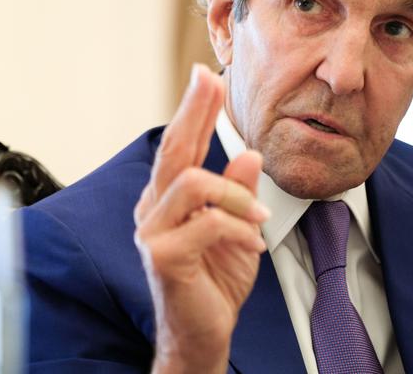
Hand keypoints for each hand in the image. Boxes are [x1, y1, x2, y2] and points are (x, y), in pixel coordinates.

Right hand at [134, 64, 269, 373]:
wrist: (202, 336)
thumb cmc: (215, 284)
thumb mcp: (238, 230)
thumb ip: (238, 193)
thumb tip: (249, 154)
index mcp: (168, 199)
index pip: (179, 145)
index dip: (192, 109)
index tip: (206, 75)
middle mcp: (153, 209)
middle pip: (172, 148)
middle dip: (194, 111)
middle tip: (211, 80)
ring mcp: (153, 232)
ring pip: (192, 181)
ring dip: (234, 194)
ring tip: (259, 218)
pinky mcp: (163, 256)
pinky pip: (207, 222)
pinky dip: (238, 227)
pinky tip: (253, 243)